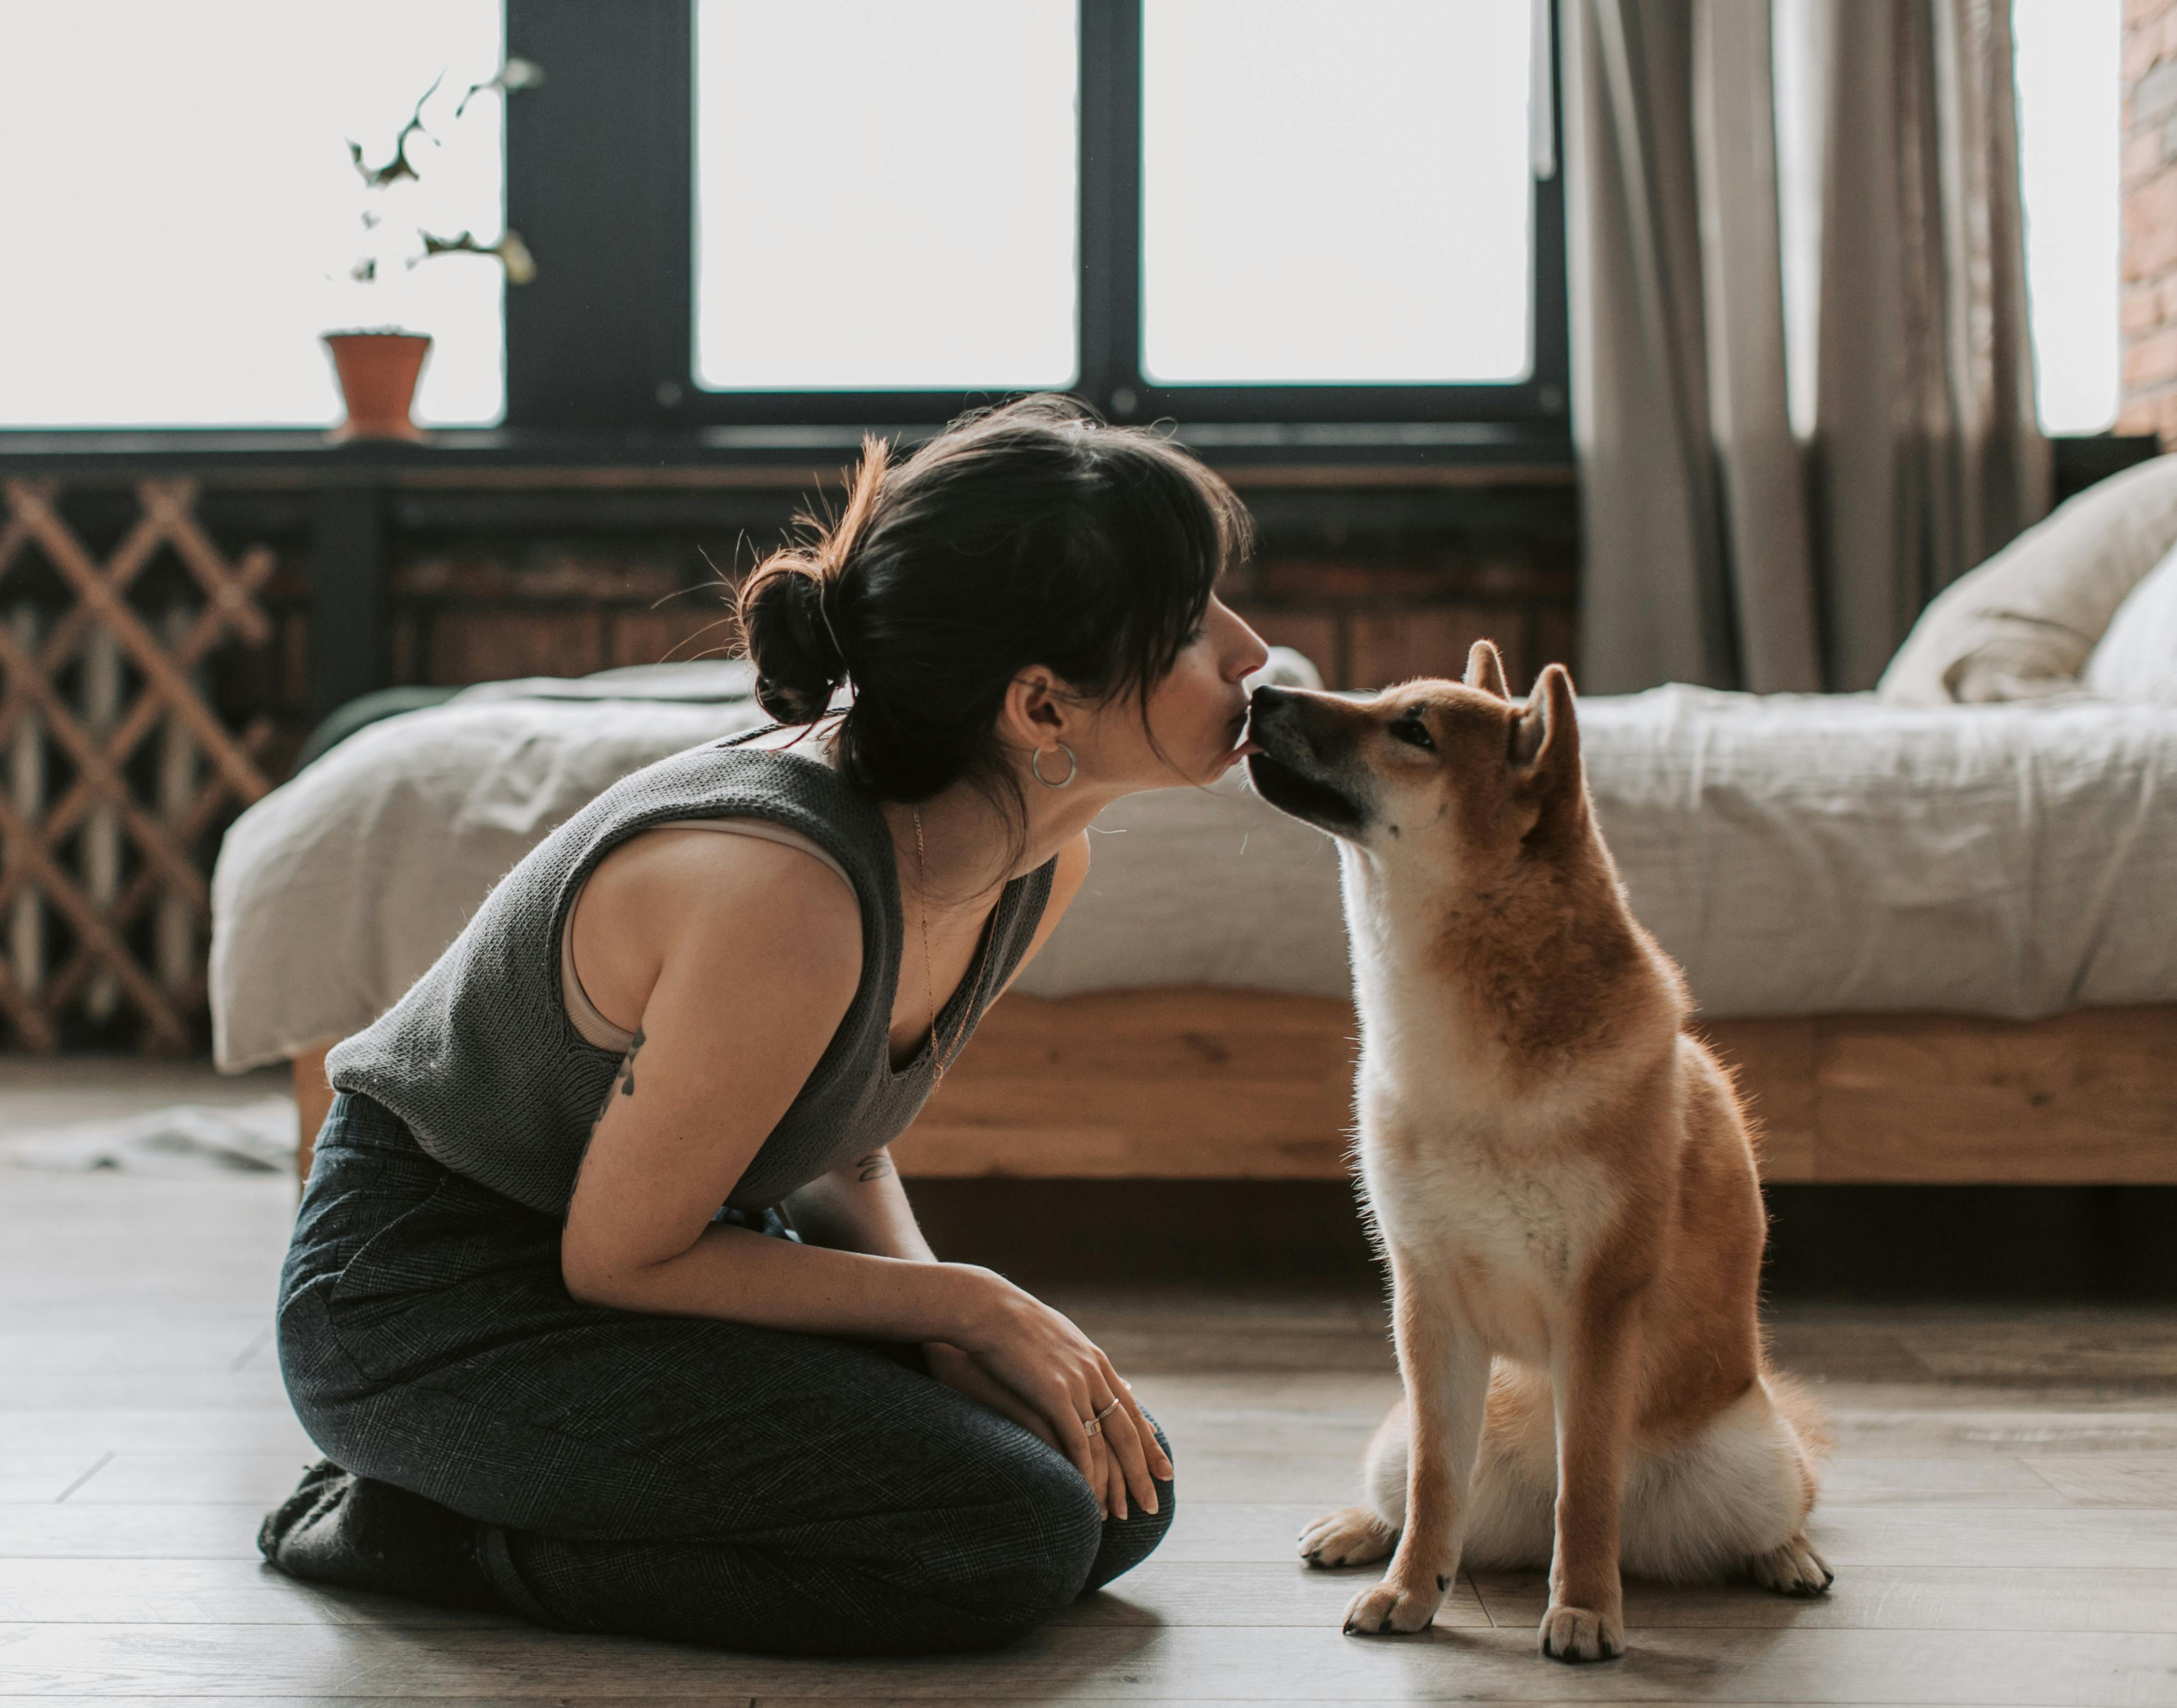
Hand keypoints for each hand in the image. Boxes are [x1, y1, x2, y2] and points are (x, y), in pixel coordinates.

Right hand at [938, 1266, 1172, 1519]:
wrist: (987, 1308)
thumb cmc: (1011, 1325)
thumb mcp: (1055, 1341)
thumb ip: (1077, 1363)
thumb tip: (1096, 1374)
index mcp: (1096, 1362)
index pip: (1131, 1411)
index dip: (1149, 1445)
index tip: (1163, 1471)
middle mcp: (1095, 1373)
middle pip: (1128, 1433)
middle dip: (1142, 1473)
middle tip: (1151, 1506)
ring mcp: (1077, 1384)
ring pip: (1106, 1445)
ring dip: (1114, 1484)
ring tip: (1118, 1514)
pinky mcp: (1054, 1395)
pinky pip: (1078, 1443)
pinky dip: (1086, 1474)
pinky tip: (1087, 1496)